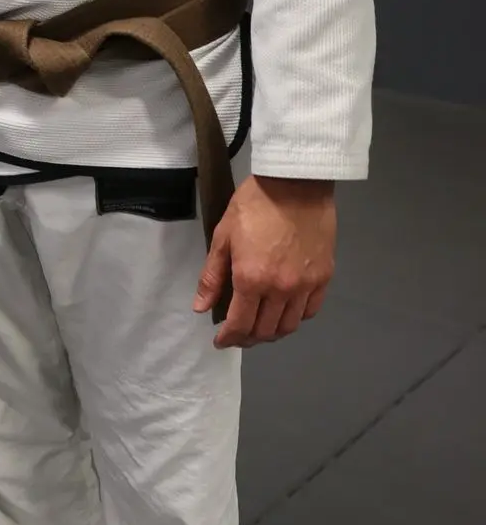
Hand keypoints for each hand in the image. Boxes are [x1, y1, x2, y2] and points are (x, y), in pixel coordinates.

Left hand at [194, 174, 335, 348]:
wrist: (296, 183)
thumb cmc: (253, 205)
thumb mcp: (223, 237)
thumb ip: (212, 276)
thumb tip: (201, 308)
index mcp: (251, 280)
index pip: (239, 324)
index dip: (228, 338)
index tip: (221, 341)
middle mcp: (280, 290)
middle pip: (265, 330)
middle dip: (248, 338)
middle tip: (238, 334)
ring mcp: (305, 285)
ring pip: (289, 326)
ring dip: (272, 332)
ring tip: (260, 327)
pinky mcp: (324, 277)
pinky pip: (310, 311)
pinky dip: (296, 318)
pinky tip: (285, 311)